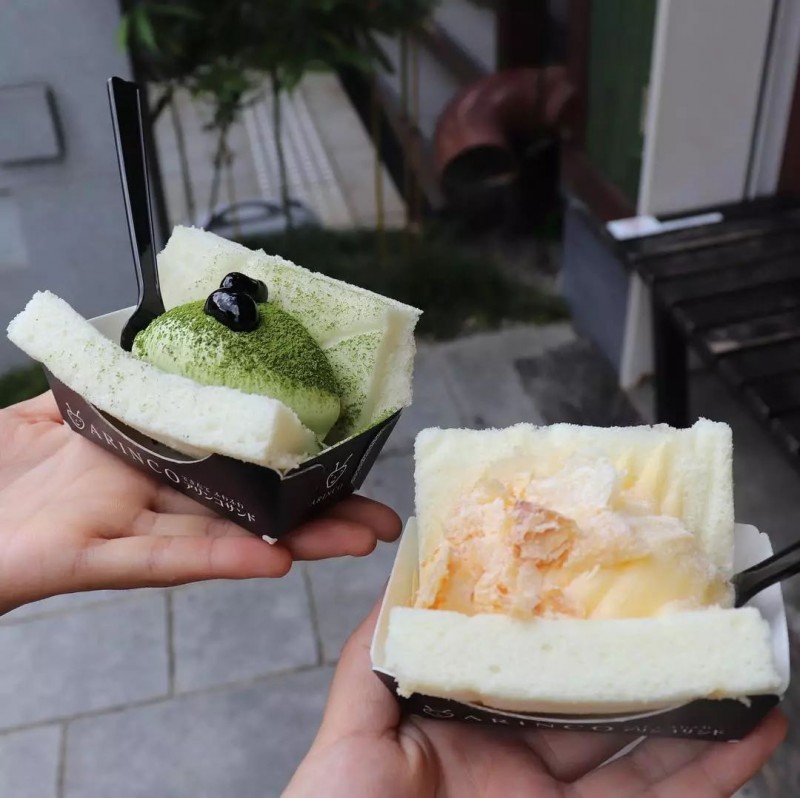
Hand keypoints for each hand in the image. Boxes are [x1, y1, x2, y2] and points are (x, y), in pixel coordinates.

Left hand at [0, 393, 400, 614]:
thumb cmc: (0, 459)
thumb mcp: (64, 398)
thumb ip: (115, 374)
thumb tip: (163, 331)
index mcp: (151, 456)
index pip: (235, 460)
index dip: (291, 462)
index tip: (344, 456)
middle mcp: (152, 494)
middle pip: (248, 505)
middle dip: (317, 513)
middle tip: (377, 516)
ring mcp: (127, 526)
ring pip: (225, 535)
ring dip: (295, 540)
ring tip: (354, 539)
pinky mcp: (91, 556)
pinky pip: (163, 559)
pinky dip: (221, 560)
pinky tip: (276, 561)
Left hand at [286, 603, 786, 797]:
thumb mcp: (357, 724)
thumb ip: (378, 652)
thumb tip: (406, 574)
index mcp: (471, 725)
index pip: (533, 669)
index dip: (573, 630)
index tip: (608, 588)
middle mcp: (521, 761)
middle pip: (600, 708)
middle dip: (648, 667)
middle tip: (692, 620)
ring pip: (644, 755)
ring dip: (697, 716)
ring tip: (738, 670)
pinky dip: (712, 774)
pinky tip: (748, 734)